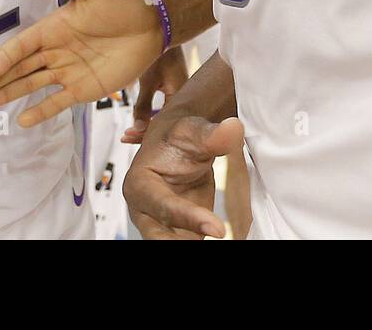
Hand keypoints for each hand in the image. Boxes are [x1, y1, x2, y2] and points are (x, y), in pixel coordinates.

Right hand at [0, 0, 162, 127]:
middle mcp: (56, 51)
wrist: (153, 23)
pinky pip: (58, 102)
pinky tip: (22, 121)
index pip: (23, 45)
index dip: (4, 57)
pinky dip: (41, 111)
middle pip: (20, 68)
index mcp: (54, 27)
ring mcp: (68, 71)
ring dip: (8, 95)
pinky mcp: (84, 88)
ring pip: (32, 86)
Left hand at [124, 46, 188, 143]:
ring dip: (147, 124)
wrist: (165, 31)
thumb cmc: (157, 54)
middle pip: (165, 124)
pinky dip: (152, 114)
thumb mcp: (148, 81)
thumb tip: (137, 129)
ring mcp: (180, 93)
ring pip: (164, 117)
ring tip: (129, 132)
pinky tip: (141, 119)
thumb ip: (143, 106)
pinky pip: (165, 108)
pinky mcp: (175, 88)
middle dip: (145, 133)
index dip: (145, 134)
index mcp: (181, 97)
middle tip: (125, 137)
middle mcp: (184, 98)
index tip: (127, 137)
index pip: (164, 125)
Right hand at [124, 114, 245, 238]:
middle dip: (179, 242)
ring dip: (191, 240)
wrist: (183, 147)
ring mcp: (161, 225)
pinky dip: (204, 240)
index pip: (163, 206)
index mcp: (138, 185)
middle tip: (213, 235)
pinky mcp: (181, 233)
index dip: (189, 218)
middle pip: (159, 237)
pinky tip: (220, 236)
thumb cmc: (177, 138)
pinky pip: (190, 241)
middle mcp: (145, 210)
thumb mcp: (192, 131)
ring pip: (174, 243)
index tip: (218, 229)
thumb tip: (233, 129)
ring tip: (217, 236)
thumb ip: (212, 134)